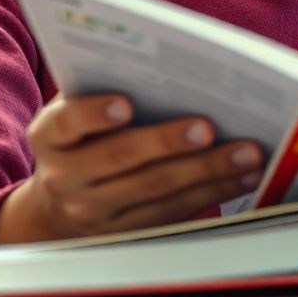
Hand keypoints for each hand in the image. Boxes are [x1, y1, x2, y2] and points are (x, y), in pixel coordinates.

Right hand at [0, 93, 262, 243]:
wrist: (57, 205)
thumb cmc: (82, 135)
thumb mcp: (75, 109)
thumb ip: (103, 85)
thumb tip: (165, 62)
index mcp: (51, 136)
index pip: (68, 122)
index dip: (95, 113)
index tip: (126, 103)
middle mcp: (66, 178)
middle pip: (121, 158)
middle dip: (169, 142)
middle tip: (208, 126)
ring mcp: (96, 212)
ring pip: (157, 191)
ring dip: (208, 170)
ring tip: (246, 152)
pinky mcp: (128, 234)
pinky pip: (175, 213)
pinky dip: (214, 192)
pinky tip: (243, 175)